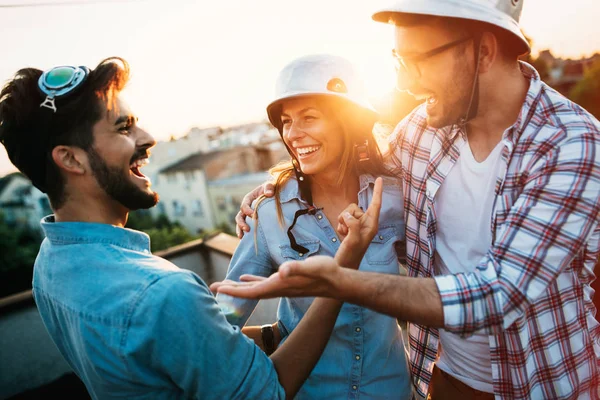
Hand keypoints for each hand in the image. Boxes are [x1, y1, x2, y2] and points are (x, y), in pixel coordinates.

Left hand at [211, 255, 341, 298]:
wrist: (337, 280)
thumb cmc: (325, 272)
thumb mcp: (311, 267)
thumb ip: (296, 269)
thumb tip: (282, 271)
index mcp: (279, 285)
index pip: (252, 291)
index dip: (234, 290)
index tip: (218, 289)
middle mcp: (277, 288)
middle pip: (248, 292)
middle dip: (230, 290)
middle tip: (211, 287)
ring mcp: (280, 286)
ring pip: (254, 288)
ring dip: (238, 287)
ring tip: (223, 285)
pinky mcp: (284, 282)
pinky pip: (263, 283)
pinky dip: (251, 281)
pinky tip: (244, 278)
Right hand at [235, 182, 274, 237]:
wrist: (274, 193)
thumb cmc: (271, 189)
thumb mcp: (271, 185)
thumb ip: (269, 187)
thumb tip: (268, 194)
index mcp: (249, 198)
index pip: (244, 205)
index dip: (247, 210)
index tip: (254, 215)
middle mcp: (246, 207)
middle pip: (240, 215)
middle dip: (241, 223)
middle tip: (247, 229)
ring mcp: (248, 214)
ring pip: (240, 222)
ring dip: (240, 229)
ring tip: (242, 236)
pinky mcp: (252, 220)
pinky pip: (245, 226)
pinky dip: (243, 232)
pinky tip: (244, 239)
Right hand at [334, 177, 382, 268]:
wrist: (342, 266)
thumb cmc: (350, 256)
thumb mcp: (353, 240)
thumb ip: (353, 225)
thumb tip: (348, 216)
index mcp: (372, 225)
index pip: (376, 204)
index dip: (377, 191)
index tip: (380, 178)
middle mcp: (366, 224)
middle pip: (355, 207)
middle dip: (347, 216)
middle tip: (346, 231)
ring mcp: (358, 226)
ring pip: (347, 212)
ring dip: (342, 222)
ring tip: (344, 234)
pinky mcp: (350, 228)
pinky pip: (342, 219)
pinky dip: (340, 226)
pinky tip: (342, 235)